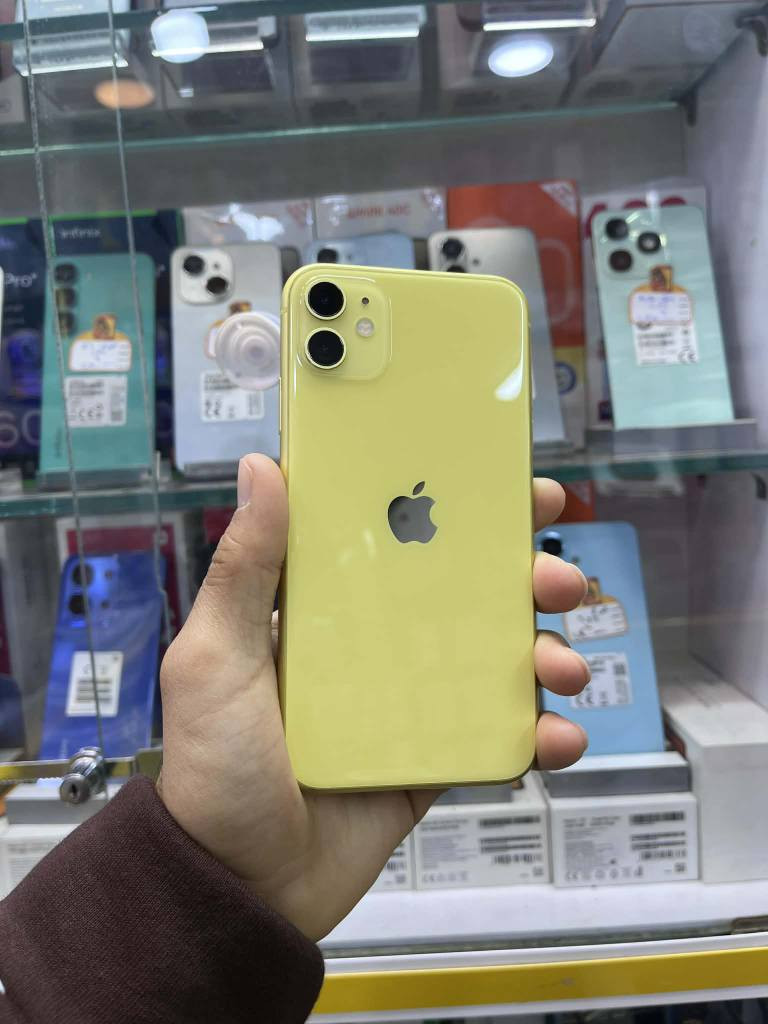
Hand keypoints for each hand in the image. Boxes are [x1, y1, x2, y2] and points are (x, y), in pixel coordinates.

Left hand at [158, 455, 588, 940]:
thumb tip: (263, 468)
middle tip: (558, 580)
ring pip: (497, 663)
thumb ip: (244, 569)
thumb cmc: (214, 767)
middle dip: (526, 581)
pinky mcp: (432, 763)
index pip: (402, 542)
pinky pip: (497, 739)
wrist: (238, 889)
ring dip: (546, 656)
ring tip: (563, 669)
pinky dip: (539, 737)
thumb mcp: (216, 657)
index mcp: (328, 611)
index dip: (461, 512)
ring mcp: (410, 707)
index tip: (517, 491)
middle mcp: (376, 648)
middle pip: (467, 597)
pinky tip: (559, 737)